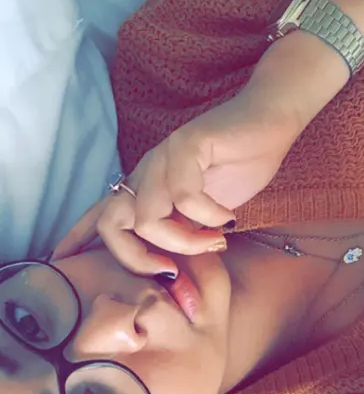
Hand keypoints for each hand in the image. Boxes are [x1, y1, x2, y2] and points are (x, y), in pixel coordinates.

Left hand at [53, 81, 301, 274]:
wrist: (270, 120)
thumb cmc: (242, 163)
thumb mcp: (208, 210)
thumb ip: (188, 231)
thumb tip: (179, 272)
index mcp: (147, 184)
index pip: (102, 213)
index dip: (79, 238)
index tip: (62, 260)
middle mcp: (147, 170)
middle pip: (112, 222)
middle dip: (137, 259)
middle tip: (173, 273)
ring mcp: (164, 156)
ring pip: (147, 216)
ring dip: (183, 242)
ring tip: (215, 242)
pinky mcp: (187, 144)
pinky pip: (184, 197)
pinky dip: (209, 216)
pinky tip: (229, 216)